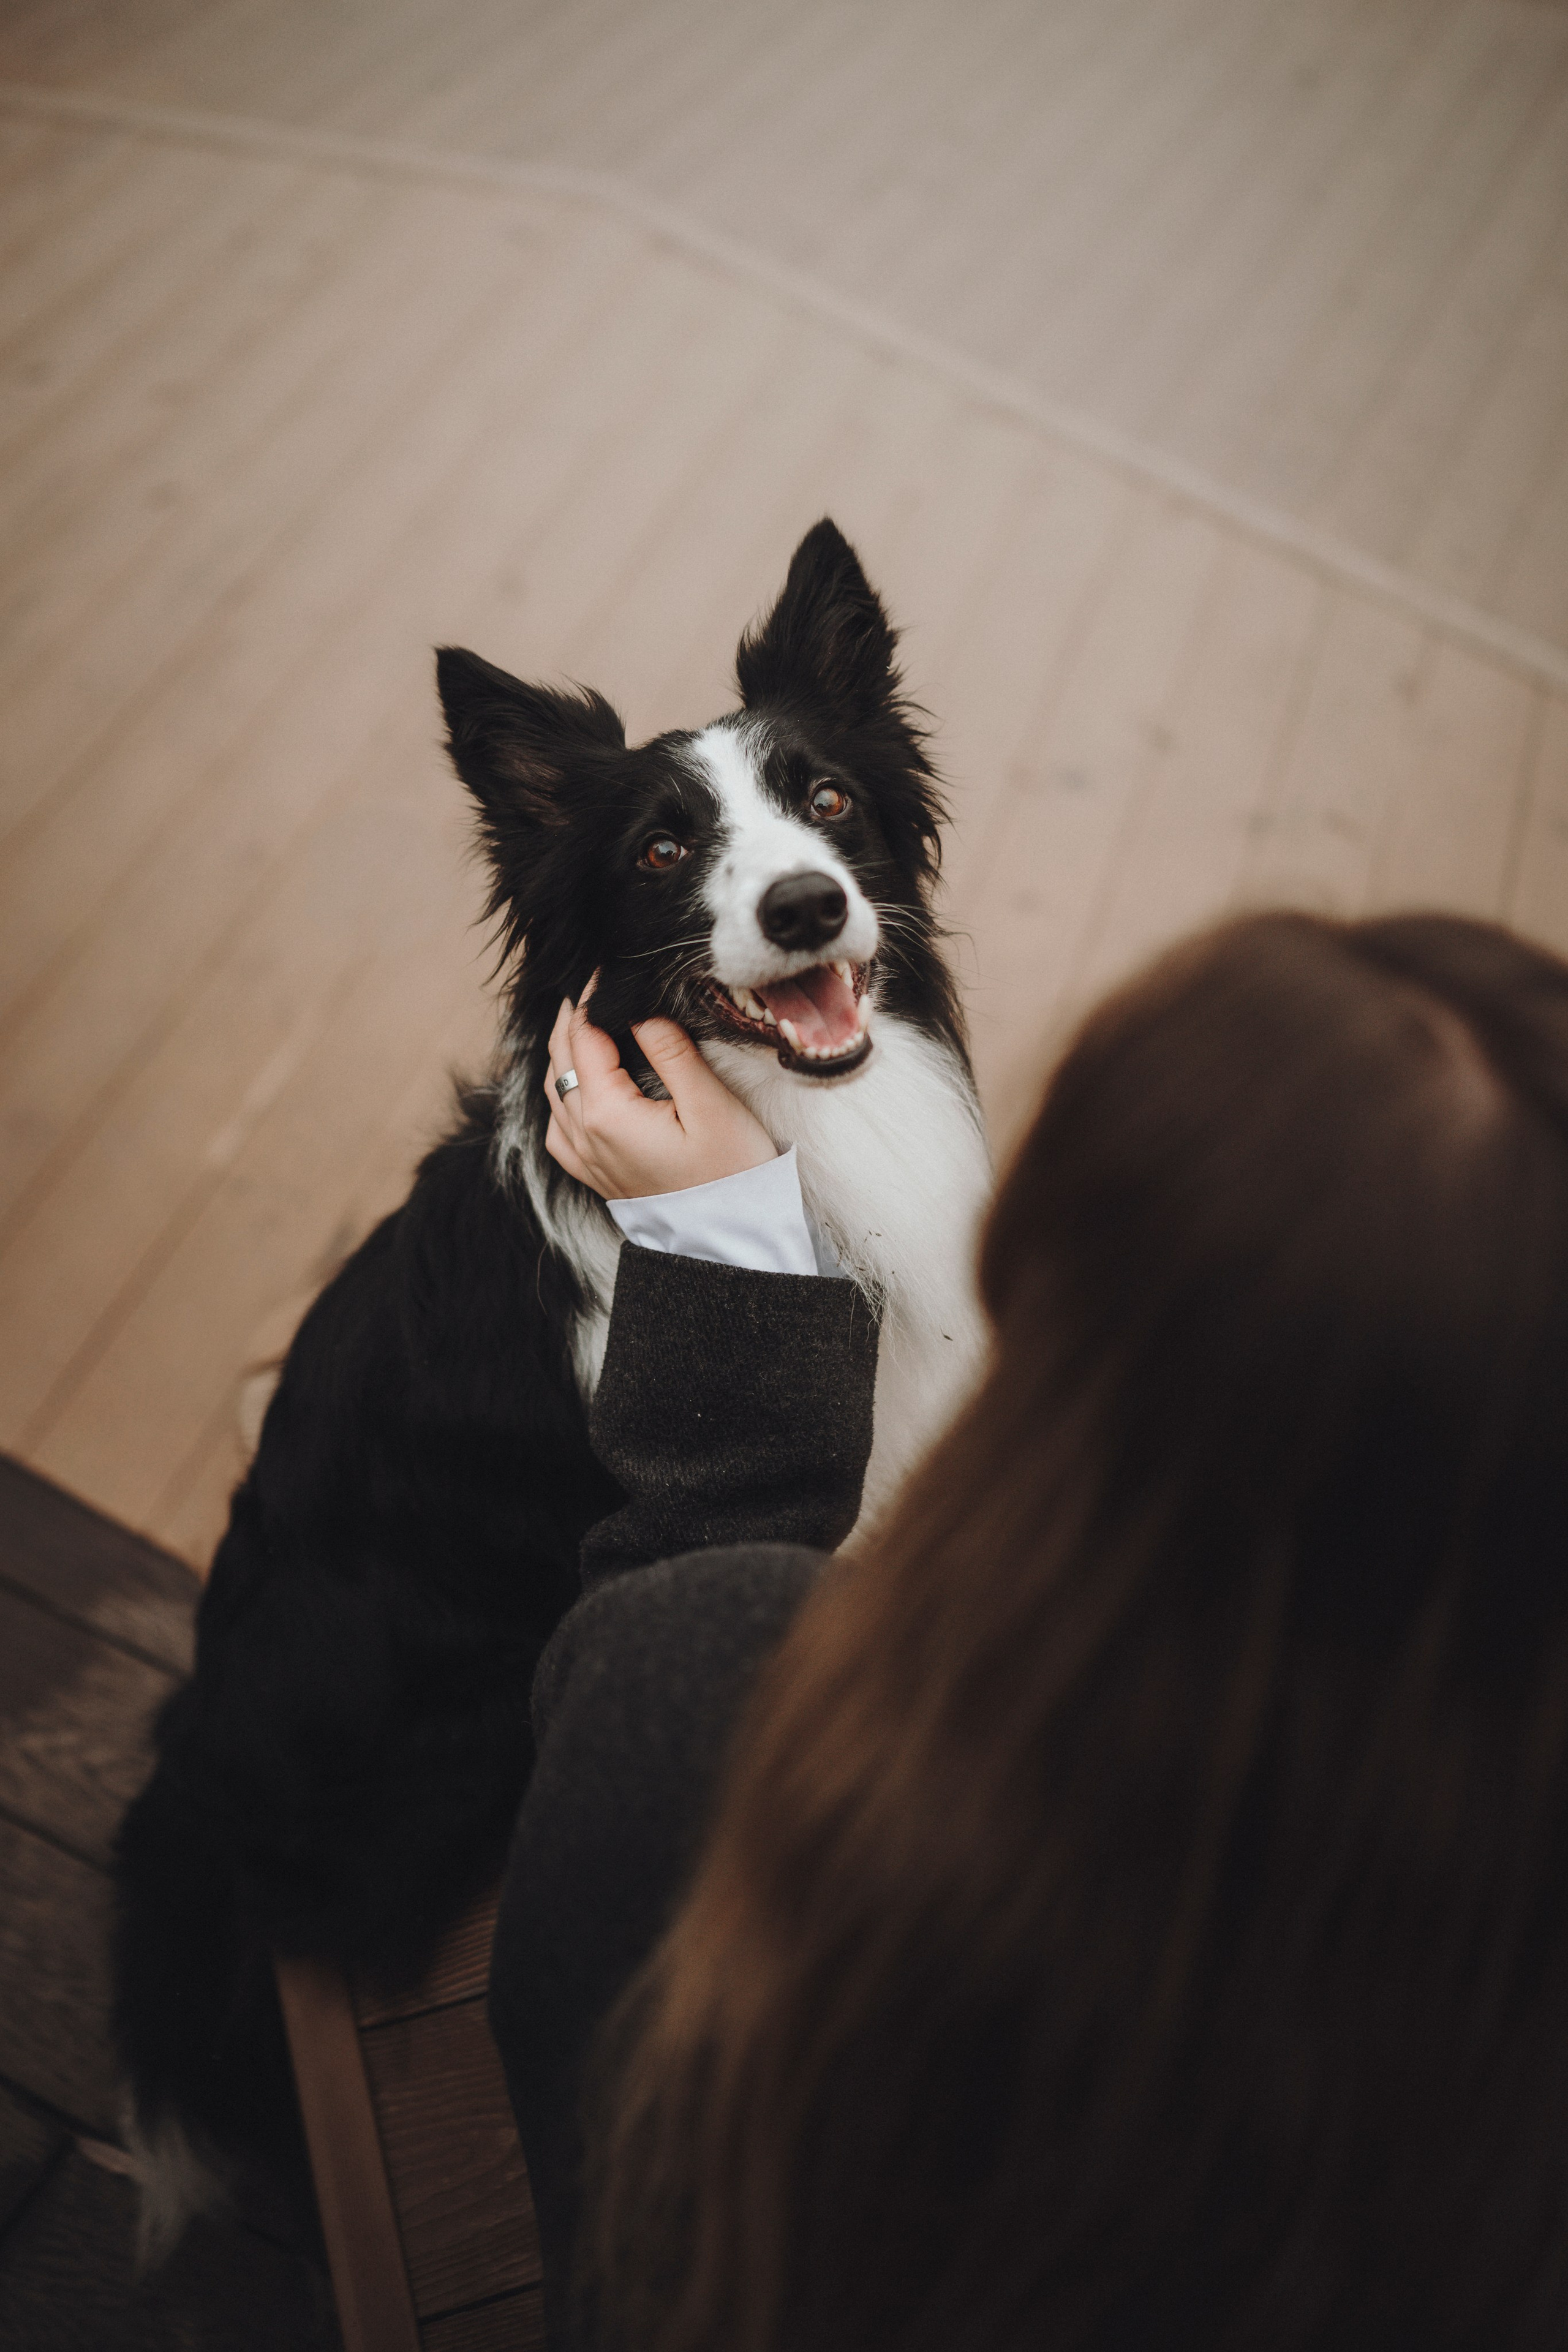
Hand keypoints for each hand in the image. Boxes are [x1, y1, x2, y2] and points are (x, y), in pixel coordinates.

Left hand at [544, 987, 776, 1198]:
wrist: (728, 1241)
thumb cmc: (730, 1173)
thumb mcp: (710, 1105)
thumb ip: (671, 1052)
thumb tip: (639, 1010)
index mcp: (607, 1112)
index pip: (584, 1035)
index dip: (591, 997)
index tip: (605, 968)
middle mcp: (583, 1134)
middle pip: (561, 1058)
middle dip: (572, 1017)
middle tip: (591, 984)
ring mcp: (582, 1157)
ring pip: (554, 1088)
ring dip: (563, 1050)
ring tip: (582, 1020)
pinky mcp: (591, 1172)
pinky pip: (558, 1124)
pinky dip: (561, 1092)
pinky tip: (576, 1082)